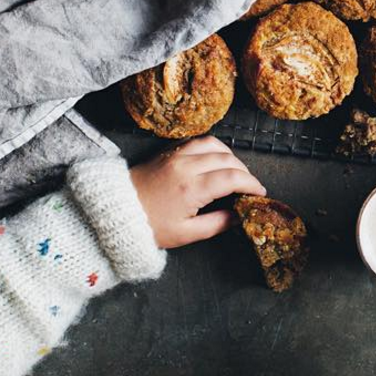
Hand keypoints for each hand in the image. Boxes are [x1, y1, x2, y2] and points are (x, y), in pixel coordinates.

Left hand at [131, 136, 264, 248]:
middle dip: (244, 172)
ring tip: (236, 171)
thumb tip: (238, 216)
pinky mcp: (169, 151)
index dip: (252, 184)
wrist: (116, 210)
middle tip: (249, 186)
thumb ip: (216, 224)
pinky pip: (198, 141)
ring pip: (215, 145)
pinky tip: (216, 159)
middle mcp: (187, 166)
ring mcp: (177, 156)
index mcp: (192, 188)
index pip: (233, 178)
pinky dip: (214, 148)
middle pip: (228, 159)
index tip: (259, 193)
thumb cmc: (149, 226)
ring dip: (231, 156)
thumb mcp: (185, 234)